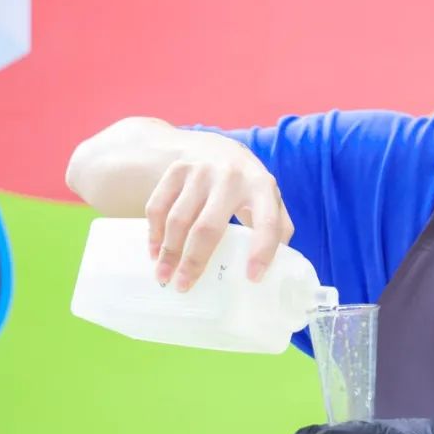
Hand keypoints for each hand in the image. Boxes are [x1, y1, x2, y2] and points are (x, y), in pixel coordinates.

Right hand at [145, 132, 293, 289]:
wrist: (216, 147)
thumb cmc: (247, 185)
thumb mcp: (270, 199)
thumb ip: (278, 228)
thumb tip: (279, 269)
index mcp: (262, 186)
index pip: (267, 222)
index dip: (261, 252)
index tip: (252, 279)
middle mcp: (231, 176)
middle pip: (208, 227)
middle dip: (194, 261)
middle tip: (183, 286)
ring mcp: (201, 171)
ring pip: (178, 219)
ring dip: (169, 252)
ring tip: (165, 277)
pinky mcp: (177, 170)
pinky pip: (158, 206)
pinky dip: (154, 233)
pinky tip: (155, 253)